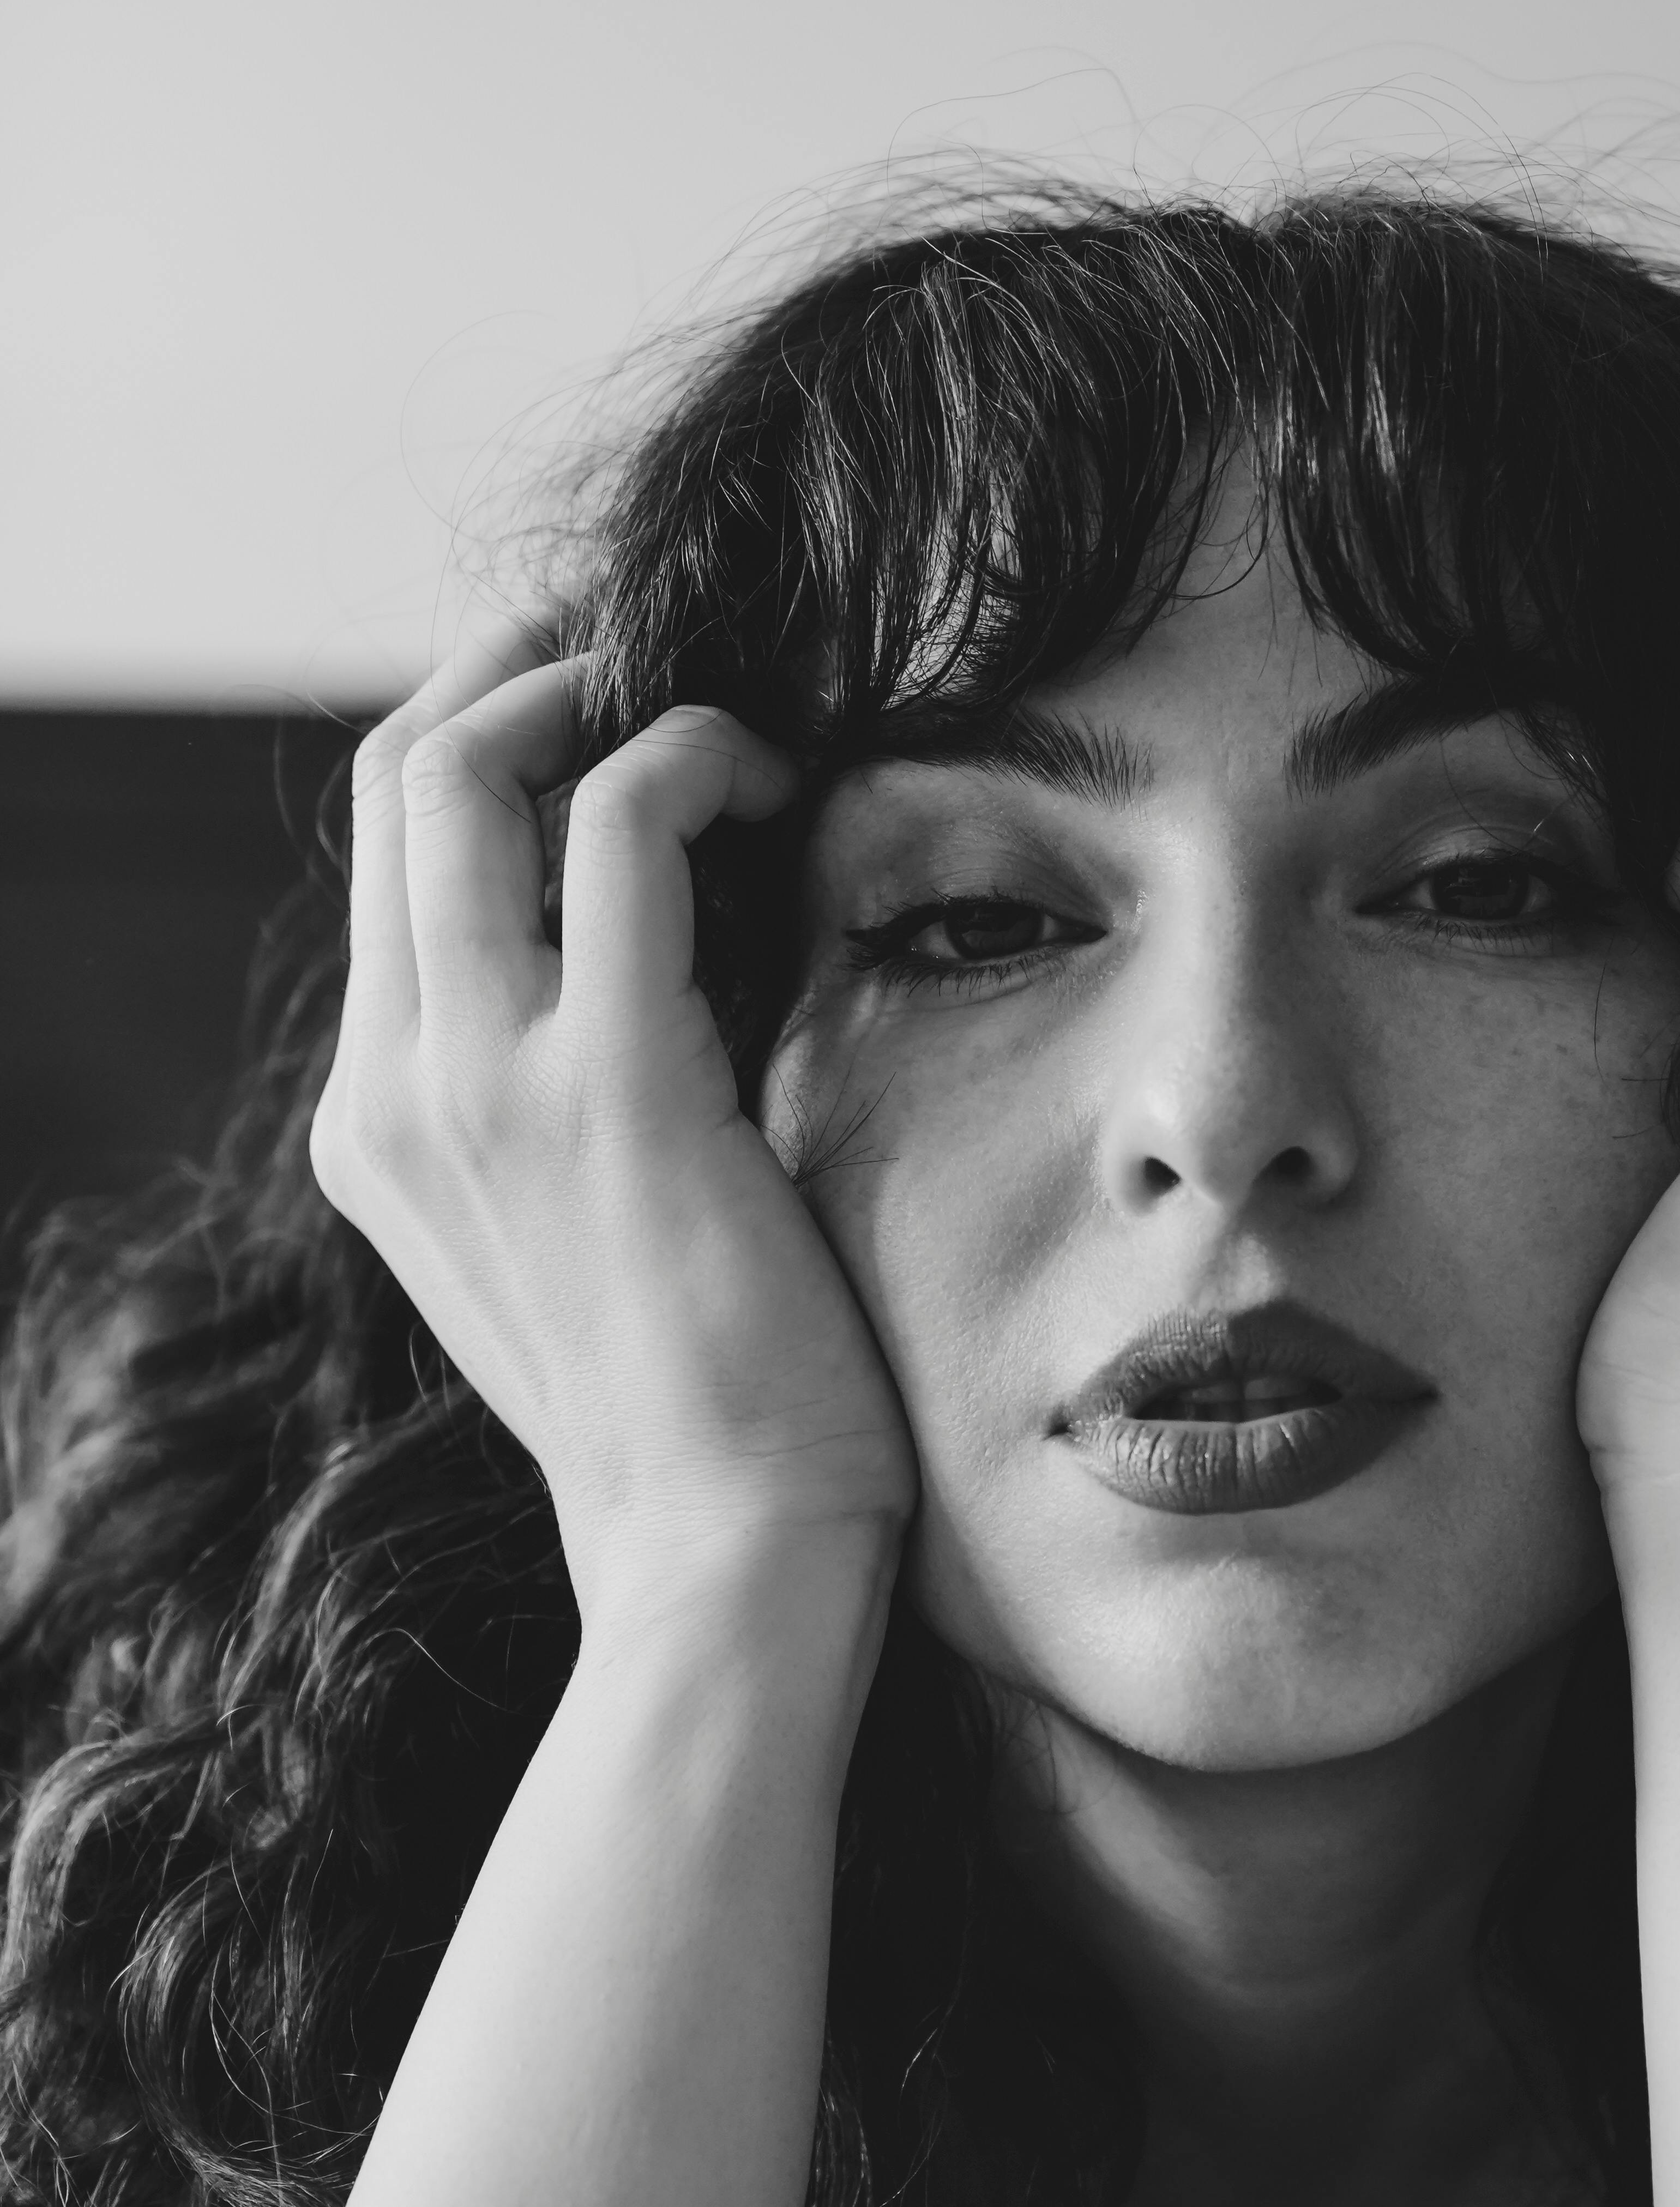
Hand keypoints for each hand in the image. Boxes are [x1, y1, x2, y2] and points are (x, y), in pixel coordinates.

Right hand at [310, 626, 918, 1623]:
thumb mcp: (582, 1227)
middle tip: (649, 647)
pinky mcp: (606, 1084)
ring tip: (720, 702)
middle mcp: (394, 1089)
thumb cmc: (701, 1400)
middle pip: (395, 775)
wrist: (725, 1559)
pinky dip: (692, 752)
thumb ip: (568, 1091)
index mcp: (377, 1124)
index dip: (486, 735)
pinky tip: (775, 778)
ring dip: (594, 687)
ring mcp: (478, 1083)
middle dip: (516, 666)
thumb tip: (660, 940)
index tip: (608, 702)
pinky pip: (618, 820)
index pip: (388, 855)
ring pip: (464, 764)